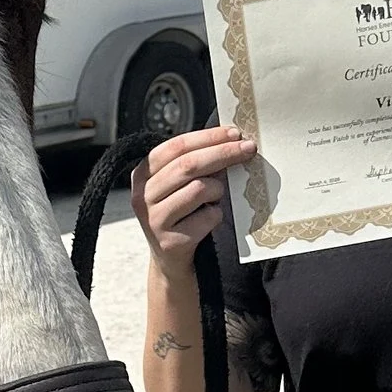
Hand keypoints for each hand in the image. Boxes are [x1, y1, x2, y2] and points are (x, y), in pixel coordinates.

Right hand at [130, 126, 254, 271]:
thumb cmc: (180, 213)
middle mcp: (143, 195)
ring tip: (217, 196)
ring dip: (218, 190)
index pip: (177, 146)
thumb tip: (231, 140)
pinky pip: (206, 217)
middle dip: (223, 153)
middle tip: (248, 149)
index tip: (235, 133)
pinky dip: (216, 215)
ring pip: (199, 189)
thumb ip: (193, 164)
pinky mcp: (170, 241)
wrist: (170, 258)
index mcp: (143, 173)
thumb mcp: (178, 185)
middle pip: (188, 165)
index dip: (208, 137)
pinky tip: (209, 219)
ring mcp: (154, 219)